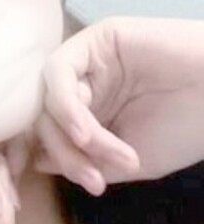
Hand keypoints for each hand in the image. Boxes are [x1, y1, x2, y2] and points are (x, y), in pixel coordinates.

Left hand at [29, 16, 203, 192]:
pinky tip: (89, 132)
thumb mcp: (128, 160)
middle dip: (64, 154)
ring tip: (105, 156)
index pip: (48, 130)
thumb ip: (85, 160)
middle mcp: (84, 81)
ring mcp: (89, 58)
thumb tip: (37, 161)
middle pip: (44, 116)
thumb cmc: (186, 129)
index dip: (51, 159)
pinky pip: (60, 72)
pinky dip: (69, 108)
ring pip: (48, 97)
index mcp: (89, 108)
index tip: (81, 184)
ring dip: (70, 135)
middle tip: (95, 179)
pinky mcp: (99, 38)